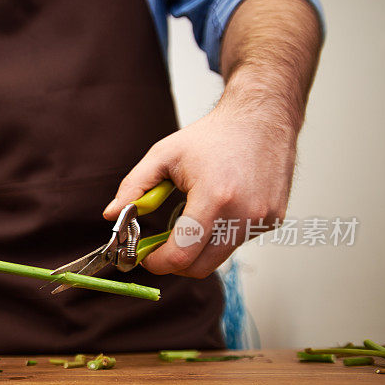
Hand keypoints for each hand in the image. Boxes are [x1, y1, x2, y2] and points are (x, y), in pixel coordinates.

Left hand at [103, 104, 296, 277]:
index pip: (181, 254)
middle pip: (200, 267)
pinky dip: (220, 234)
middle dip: (174, 263)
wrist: (262, 117)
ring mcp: (262, 219)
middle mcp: (243, 214)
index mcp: (214, 197)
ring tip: (189, 217)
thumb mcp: (163, 155)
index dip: (157, 262)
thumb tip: (111, 215)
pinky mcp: (273, 220)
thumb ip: (134, 187)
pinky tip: (218, 206)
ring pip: (218, 256)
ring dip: (197, 248)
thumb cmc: (212, 136)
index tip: (144, 257)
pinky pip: (237, 241)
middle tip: (159, 248)